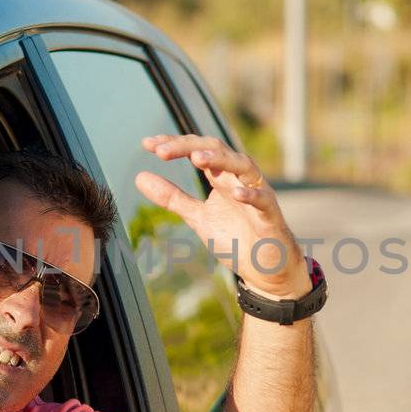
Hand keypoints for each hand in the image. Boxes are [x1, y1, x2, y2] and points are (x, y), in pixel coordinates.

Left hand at [135, 134, 309, 299]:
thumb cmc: (236, 237)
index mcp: (221, 176)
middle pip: (216, 149)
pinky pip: (262, 199)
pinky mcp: (270, 214)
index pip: (197, 150)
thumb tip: (140, 177)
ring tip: (196, 159)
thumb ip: (172, 198)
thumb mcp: (197, 216)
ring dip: (220, 159)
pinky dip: (250, 194)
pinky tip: (236, 193)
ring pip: (242, 165)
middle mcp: (238, 178)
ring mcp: (256, 193)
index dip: (174, 144)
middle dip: (189, 146)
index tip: (147, 144)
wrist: (265, 268)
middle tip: (161, 150)